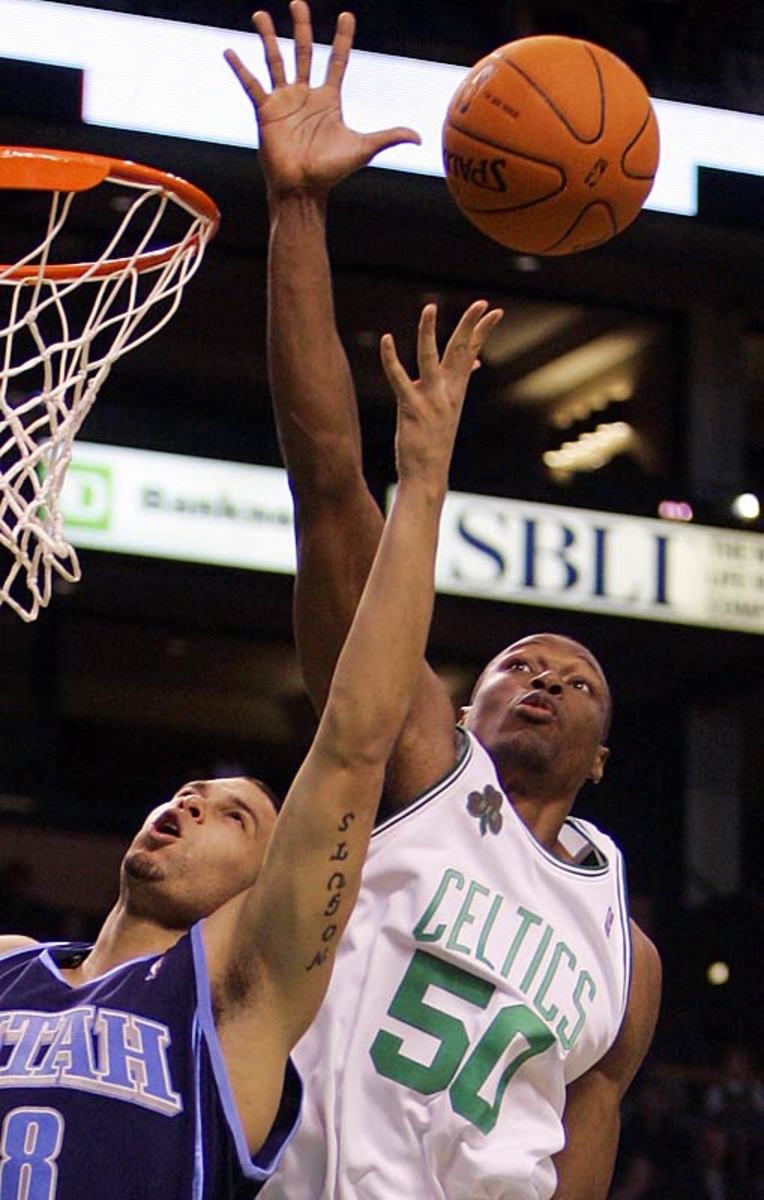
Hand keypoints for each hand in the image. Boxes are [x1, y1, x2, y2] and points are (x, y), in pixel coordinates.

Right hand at [225, 0, 420, 197]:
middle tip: (298, 2)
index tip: (346, 16)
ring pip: (275, 60)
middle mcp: (305, 94)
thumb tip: (419, 138)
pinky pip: (252, 84)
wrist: (303, 188)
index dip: (342, 39)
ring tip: (260, 14)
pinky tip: (230, 51)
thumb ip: (388, 137)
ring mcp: (284, 101)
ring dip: (267, 37)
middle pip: (303, 51)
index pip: (337, 61)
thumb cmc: (331, 171)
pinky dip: (240, 68)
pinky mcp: (265, 111)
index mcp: (328, 99)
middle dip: (301, 26)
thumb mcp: (363, 149)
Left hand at [382, 301, 503, 485]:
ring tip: (429, 307)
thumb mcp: (448, 411)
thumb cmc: (434, 443)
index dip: (482, 331)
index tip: (495, 311)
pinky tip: (386, 340)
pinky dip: (391, 359)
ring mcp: (431, 400)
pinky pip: (399, 378)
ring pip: (430, 358)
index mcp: (457, 391)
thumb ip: (455, 386)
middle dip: (471, 325)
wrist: (427, 476)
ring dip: (429, 331)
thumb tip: (473, 366)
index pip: (473, 353)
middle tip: (482, 303)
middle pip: (460, 351)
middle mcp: (448, 392)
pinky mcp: (411, 408)